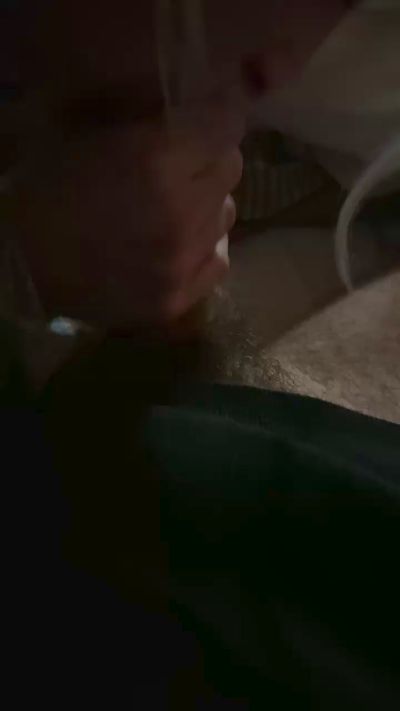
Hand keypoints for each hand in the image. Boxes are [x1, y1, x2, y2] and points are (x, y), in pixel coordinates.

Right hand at [15, 92, 244, 331]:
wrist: (20, 264)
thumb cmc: (45, 188)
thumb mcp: (89, 133)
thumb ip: (147, 120)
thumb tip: (194, 112)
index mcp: (155, 159)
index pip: (226, 124)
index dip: (213, 118)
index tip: (202, 121)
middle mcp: (180, 210)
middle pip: (230, 169)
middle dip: (208, 160)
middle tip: (179, 167)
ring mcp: (181, 262)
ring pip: (226, 215)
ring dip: (204, 206)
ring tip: (171, 211)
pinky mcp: (177, 300)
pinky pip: (219, 261)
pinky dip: (203, 248)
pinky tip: (176, 246)